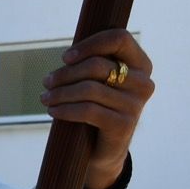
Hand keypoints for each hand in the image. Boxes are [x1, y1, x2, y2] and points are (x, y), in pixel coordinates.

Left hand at [41, 28, 152, 188]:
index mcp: (141, 64)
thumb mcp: (99, 82)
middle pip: (97, 65)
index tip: (65, 57)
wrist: (104, 149)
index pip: (119, 39)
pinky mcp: (124, 125)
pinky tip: (52, 110)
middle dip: (66, 73)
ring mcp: (136, 105)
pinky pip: (88, 111)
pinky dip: (65, 109)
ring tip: (45, 97)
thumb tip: (68, 55)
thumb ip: (92, 63)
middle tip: (47, 82)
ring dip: (60, 92)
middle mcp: (143, 82)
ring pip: (88, 89)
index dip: (89, 44)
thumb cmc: (97, 107)